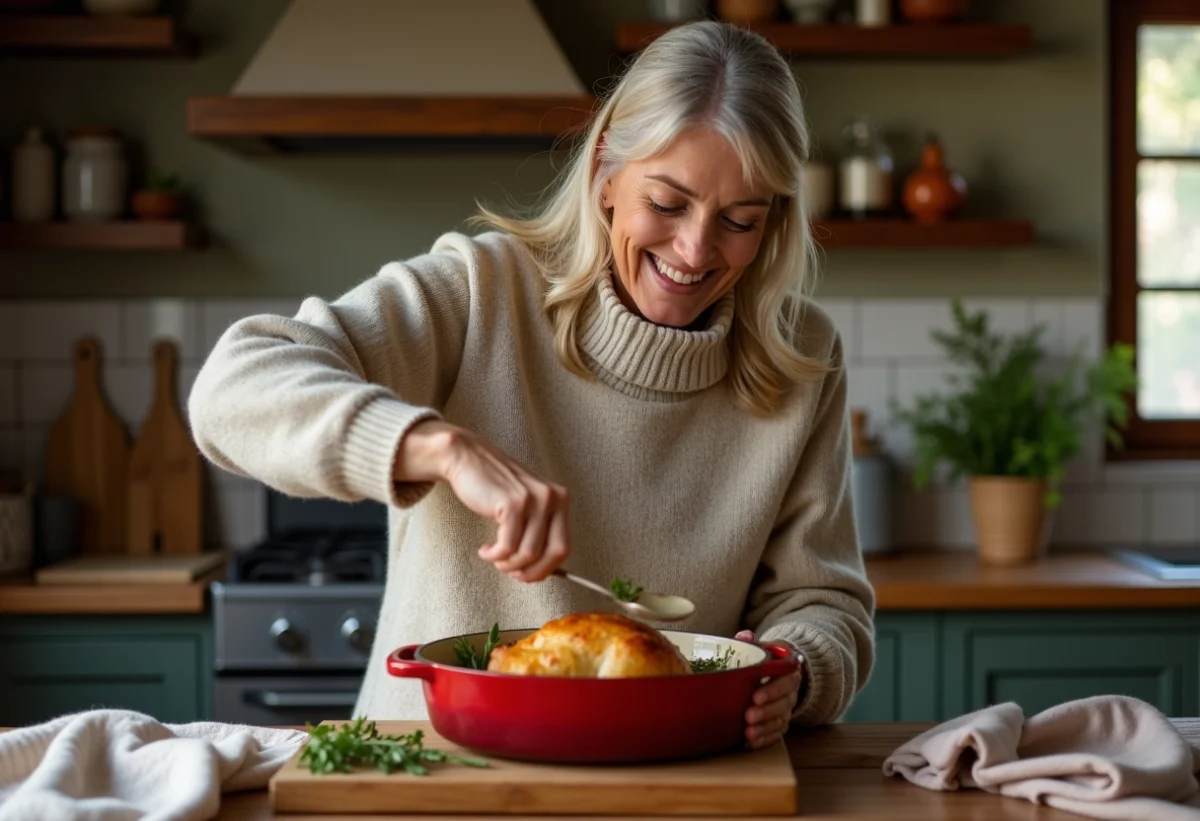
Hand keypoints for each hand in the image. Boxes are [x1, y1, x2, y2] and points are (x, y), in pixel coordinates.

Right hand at [397, 420, 569, 581]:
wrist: (468, 458)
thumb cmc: (495, 487)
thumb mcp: (526, 505)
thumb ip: (538, 531)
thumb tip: (540, 571)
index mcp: (560, 499)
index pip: (564, 547)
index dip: (546, 568)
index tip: (527, 573)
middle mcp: (553, 498)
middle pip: (554, 553)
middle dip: (532, 572)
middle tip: (512, 573)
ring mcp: (534, 499)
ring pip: (528, 553)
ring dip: (508, 564)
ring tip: (494, 557)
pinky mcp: (513, 504)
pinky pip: (508, 546)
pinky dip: (495, 555)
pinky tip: (485, 550)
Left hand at [734, 630, 804, 749]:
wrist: (774, 674)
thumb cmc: (762, 661)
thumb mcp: (758, 648)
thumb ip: (751, 643)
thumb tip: (745, 635)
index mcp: (789, 671)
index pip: (786, 681)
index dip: (772, 690)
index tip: (756, 696)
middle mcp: (791, 691)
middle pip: (784, 703)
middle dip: (766, 712)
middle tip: (749, 716)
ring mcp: (787, 708)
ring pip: (781, 721)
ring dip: (765, 728)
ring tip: (748, 732)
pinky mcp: (780, 723)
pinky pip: (776, 734)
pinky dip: (764, 739)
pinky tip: (750, 742)